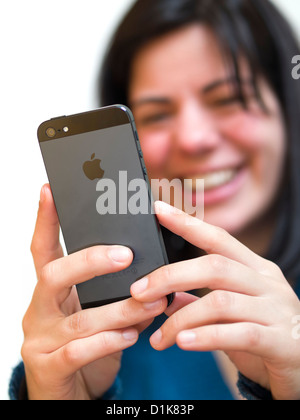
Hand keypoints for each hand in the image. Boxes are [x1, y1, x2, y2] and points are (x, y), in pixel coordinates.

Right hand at [22, 185, 166, 399]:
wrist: (70, 390)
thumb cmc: (86, 344)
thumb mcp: (95, 311)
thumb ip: (112, 292)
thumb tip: (146, 269)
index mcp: (50, 291)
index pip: (42, 249)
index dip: (44, 219)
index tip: (50, 190)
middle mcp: (39, 310)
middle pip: (54, 275)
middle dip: (91, 261)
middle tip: (126, 255)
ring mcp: (40, 339)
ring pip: (79, 318)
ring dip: (120, 308)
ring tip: (153, 302)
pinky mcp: (49, 367)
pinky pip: (79, 351)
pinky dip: (109, 341)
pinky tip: (132, 335)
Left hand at [131, 201, 299, 399]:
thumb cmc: (265, 335)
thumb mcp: (233, 314)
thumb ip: (202, 302)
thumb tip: (167, 297)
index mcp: (255, 269)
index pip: (218, 238)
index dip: (187, 224)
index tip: (158, 210)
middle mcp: (267, 282)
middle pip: (214, 266)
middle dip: (171, 276)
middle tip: (139, 291)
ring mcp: (276, 310)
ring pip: (221, 301)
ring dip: (181, 318)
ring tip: (158, 338)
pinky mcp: (281, 341)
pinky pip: (239, 334)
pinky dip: (206, 337)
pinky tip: (183, 343)